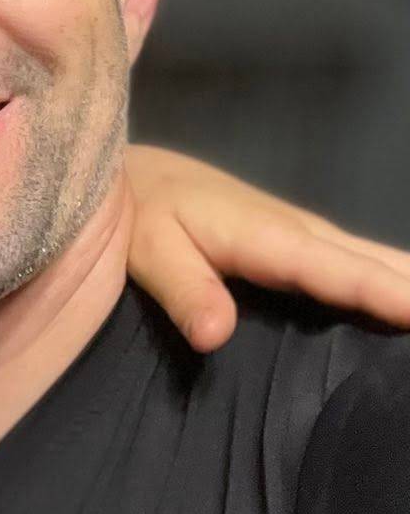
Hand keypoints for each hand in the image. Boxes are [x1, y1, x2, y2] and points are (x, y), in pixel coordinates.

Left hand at [125, 145, 409, 351]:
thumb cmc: (138, 214)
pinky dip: (397, 280)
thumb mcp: (148, 251)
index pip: (346, 273)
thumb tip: (215, 337)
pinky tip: (409, 305)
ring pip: (383, 262)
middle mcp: (305, 234)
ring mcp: (309, 236)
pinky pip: (365, 264)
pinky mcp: (304, 243)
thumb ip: (183, 290)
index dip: (392, 297)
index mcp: (273, 239)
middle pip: (384, 266)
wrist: (131, 176)